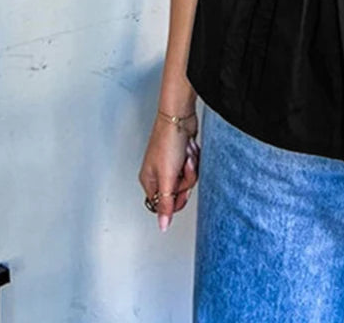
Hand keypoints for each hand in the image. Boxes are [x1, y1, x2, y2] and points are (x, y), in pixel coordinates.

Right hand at [138, 112, 198, 231]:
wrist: (180, 117)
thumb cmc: (168, 141)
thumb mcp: (167, 177)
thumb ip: (166, 203)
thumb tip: (163, 226)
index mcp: (149, 180)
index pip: (163, 205)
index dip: (175, 200)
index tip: (181, 190)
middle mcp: (158, 174)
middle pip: (178, 192)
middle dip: (186, 179)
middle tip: (184, 166)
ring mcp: (171, 165)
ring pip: (188, 179)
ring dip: (191, 166)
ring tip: (187, 154)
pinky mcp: (182, 156)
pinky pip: (193, 167)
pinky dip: (194, 158)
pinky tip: (190, 149)